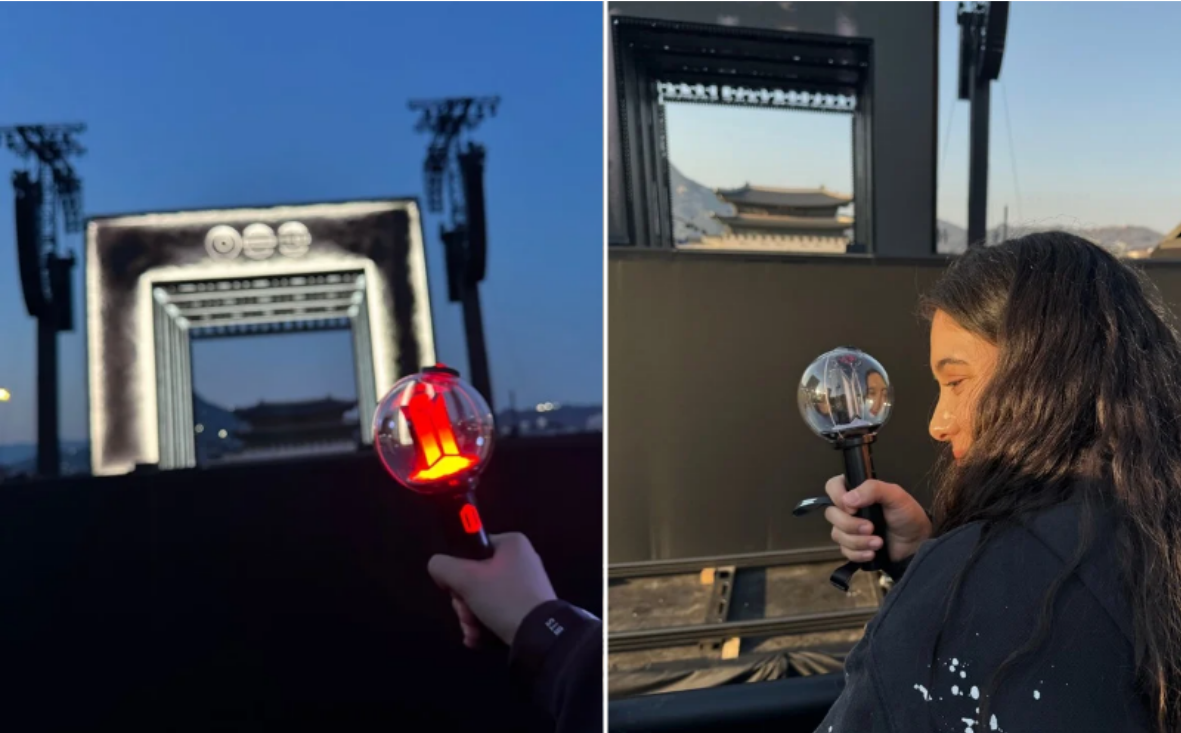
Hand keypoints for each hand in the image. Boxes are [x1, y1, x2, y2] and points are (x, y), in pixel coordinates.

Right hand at [427, 532, 556, 648]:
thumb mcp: (466, 578)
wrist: (539, 636)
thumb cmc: (503, 598)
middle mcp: (521, 561)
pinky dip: (485, 625)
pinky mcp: (528, 609)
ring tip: (473, 631)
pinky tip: (478, 639)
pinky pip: (498, 611)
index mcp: (511, 544)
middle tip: (466, 614)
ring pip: (484, 599)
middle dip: (464, 602)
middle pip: (476, 579)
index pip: (472, 550)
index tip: (455, 588)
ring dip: (471, 617)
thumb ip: (442, 566)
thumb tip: (438, 568)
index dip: (458, 571)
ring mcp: (526, 586)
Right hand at [823, 475, 931, 563]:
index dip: (837, 497)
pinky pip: (844, 551)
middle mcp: (849, 509)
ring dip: (858, 541)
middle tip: (871, 528)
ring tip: (878, 543)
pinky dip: (858, 554)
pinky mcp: (852, 547)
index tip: (852, 508)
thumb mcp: (895, 496)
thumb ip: (873, 489)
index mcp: (857, 492)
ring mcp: (849, 529)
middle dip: (850, 525)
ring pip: (837, 535)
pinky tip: (873, 553)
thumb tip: (848, 499)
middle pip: (831, 514)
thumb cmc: (908, 516)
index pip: (833, 486)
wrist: (916, 544)